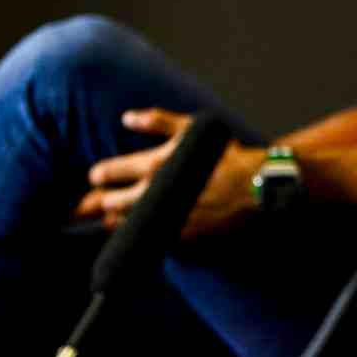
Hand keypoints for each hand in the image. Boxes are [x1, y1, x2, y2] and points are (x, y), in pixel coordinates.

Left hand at [74, 108, 261, 238]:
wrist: (257, 186)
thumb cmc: (227, 155)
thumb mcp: (194, 129)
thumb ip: (158, 121)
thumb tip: (127, 118)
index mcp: (154, 165)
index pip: (108, 172)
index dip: (99, 173)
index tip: (98, 175)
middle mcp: (154, 194)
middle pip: (109, 202)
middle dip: (105, 198)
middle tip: (109, 195)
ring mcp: (164, 218)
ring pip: (122, 224)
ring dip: (118, 217)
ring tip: (124, 210)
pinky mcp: (176, 237)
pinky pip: (145, 238)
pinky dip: (140, 231)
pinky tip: (146, 223)